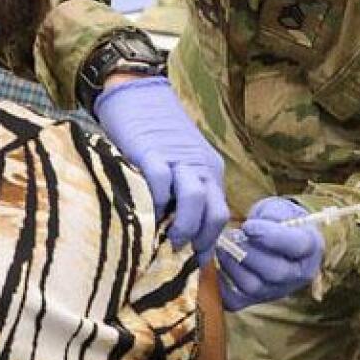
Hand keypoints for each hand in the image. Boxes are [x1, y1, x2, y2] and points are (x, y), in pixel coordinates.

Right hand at [94, 76, 227, 264]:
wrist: (138, 96)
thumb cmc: (154, 138)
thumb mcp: (179, 166)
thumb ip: (181, 195)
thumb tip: (174, 236)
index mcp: (210, 173)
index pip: (221, 215)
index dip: (209, 244)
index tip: (195, 263)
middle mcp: (201, 167)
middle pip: (216, 211)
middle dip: (202, 240)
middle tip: (182, 254)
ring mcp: (178, 159)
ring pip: (196, 198)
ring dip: (185, 226)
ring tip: (169, 241)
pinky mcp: (151, 152)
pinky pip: (161, 181)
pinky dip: (155, 203)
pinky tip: (146, 215)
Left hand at [217, 198, 322, 310]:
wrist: (276, 237)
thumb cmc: (278, 219)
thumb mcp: (279, 209)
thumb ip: (269, 215)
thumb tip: (250, 230)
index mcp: (311, 247)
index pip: (297, 246)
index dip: (271, 236)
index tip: (247, 226)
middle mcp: (299, 275)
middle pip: (275, 272)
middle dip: (248, 253)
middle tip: (230, 236)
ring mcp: (278, 290)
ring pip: (254, 287)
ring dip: (232, 266)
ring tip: (222, 247)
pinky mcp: (257, 300)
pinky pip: (236, 301)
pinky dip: (221, 285)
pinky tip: (219, 265)